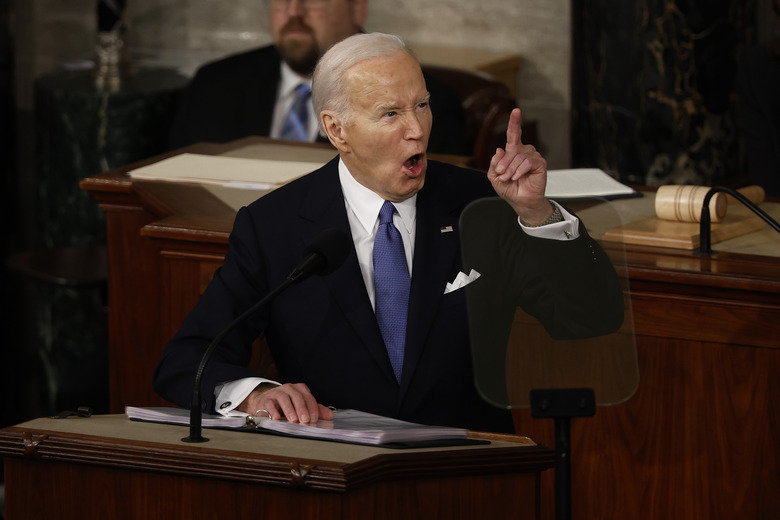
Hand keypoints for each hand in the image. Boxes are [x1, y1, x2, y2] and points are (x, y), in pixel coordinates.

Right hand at [237, 382, 334, 423]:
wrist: (266, 402)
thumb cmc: (287, 406)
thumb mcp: (302, 407)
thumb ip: (316, 410)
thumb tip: (330, 416)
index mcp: (299, 390)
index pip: (308, 397)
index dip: (312, 408)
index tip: (314, 419)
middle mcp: (289, 389)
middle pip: (297, 396)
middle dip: (302, 409)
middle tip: (305, 420)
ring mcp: (276, 393)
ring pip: (284, 398)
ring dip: (289, 410)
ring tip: (293, 420)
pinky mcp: (265, 400)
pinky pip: (269, 403)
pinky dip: (273, 411)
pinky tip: (277, 418)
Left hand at [487, 108, 551, 223]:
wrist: (520, 201)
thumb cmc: (510, 189)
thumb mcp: (494, 176)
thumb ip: (494, 163)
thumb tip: (499, 150)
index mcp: (513, 152)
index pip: (514, 134)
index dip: (514, 122)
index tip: (516, 111)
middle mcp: (524, 151)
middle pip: (511, 149)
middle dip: (503, 164)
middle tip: (501, 175)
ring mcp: (533, 156)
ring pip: (518, 156)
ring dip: (510, 170)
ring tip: (509, 179)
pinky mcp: (540, 163)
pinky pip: (527, 161)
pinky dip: (519, 171)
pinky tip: (517, 178)